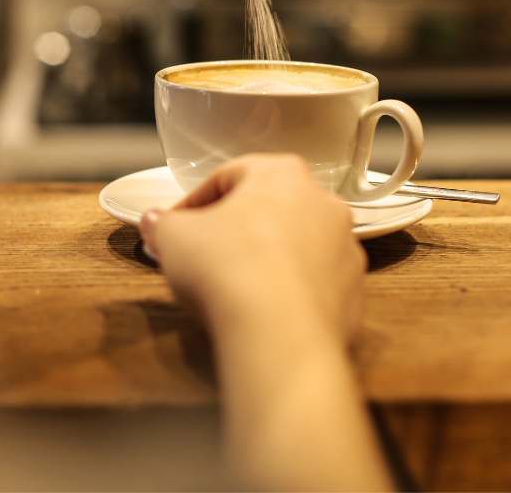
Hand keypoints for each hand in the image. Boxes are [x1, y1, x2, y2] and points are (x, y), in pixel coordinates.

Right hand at [138, 154, 364, 344]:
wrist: (280, 336)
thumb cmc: (225, 267)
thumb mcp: (174, 238)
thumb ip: (163, 224)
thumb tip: (155, 221)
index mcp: (282, 174)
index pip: (228, 176)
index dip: (193, 202)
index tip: (172, 227)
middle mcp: (325, 203)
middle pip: (270, 209)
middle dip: (236, 229)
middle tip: (203, 254)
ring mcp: (346, 250)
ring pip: (297, 247)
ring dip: (267, 260)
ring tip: (235, 288)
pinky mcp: (355, 294)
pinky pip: (314, 286)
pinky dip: (290, 294)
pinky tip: (264, 313)